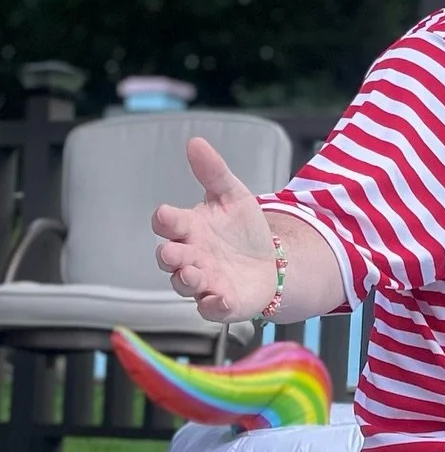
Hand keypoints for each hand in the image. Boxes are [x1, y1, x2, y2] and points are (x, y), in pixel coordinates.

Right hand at [152, 137, 277, 322]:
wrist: (272, 261)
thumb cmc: (243, 229)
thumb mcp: (232, 196)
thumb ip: (213, 172)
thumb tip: (195, 142)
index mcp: (189, 228)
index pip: (167, 223)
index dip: (165, 220)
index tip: (165, 216)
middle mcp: (191, 256)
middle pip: (169, 257)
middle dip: (169, 256)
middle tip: (172, 253)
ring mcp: (204, 281)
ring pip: (185, 284)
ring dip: (186, 280)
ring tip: (193, 274)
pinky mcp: (222, 302)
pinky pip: (212, 308)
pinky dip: (214, 306)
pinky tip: (221, 300)